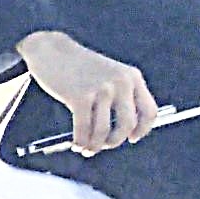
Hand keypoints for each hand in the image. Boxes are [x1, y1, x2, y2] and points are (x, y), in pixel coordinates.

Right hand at [18, 29, 161, 154]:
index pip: (149, 111)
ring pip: (105, 131)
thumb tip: (121, 133)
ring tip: (86, 149)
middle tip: (104, 146)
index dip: (143, 130)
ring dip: (96, 146)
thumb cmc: (78, 66)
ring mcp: (101, 89)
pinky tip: (76, 144)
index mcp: (132, 77)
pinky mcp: (80, 97)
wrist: (50, 49)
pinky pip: (84, 129)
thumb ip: (119, 97)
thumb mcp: (108, 75)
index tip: (132, 138)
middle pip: (127, 124)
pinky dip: (81, 141)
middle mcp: (121, 82)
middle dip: (115, 141)